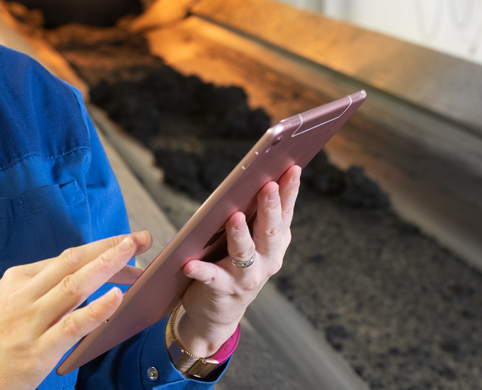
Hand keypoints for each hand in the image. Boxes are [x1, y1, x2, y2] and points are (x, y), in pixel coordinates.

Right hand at [0, 231, 152, 389]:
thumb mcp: (7, 302)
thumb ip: (40, 288)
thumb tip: (82, 274)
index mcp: (18, 280)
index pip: (68, 257)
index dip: (101, 248)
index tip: (127, 243)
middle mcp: (25, 296)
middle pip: (74, 264)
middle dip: (110, 249)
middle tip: (139, 239)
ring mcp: (31, 322)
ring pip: (74, 287)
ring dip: (106, 268)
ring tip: (132, 256)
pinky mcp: (37, 351)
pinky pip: (72, 326)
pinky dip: (95, 310)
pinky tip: (115, 298)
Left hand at [177, 165, 301, 356]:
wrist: (218, 313)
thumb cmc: (233, 265)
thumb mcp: (251, 241)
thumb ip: (255, 216)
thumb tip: (256, 178)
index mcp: (275, 244)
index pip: (285, 213)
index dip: (290, 191)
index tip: (292, 167)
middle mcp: (266, 261)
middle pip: (270, 231)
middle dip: (270, 207)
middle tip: (267, 185)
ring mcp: (246, 278)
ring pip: (244, 253)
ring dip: (240, 234)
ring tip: (233, 217)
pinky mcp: (221, 290)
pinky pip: (211, 278)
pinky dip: (200, 270)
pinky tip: (189, 264)